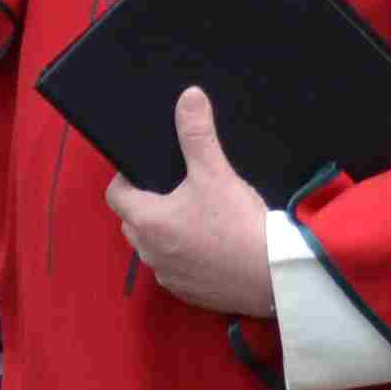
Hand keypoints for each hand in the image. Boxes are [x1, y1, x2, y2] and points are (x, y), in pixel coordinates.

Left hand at [105, 88, 275, 315]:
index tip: (145, 170)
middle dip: (146, 205)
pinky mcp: (189, 293)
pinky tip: (210, 246)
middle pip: (132, 222)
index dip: (126, 179)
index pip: (115, 195)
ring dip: (164, 233)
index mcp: (147, 220)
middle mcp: (150, 252)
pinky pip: (174, 270)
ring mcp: (168, 276)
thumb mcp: (215, 172)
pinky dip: (184, 257)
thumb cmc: (238, 224)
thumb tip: (188, 97)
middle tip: (174, 189)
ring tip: (194, 216)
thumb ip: (197, 134)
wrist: (274, 275)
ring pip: (153, 248)